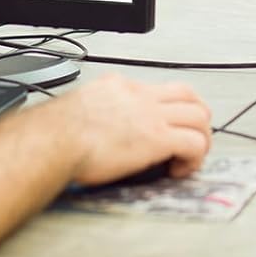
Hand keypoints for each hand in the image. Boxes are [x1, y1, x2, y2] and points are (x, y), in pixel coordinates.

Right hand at [59, 75, 212, 185]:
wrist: (53, 139)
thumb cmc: (55, 132)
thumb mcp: (78, 108)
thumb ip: (93, 113)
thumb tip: (89, 128)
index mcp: (118, 86)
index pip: (156, 88)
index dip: (167, 108)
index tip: (164, 125)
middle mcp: (139, 95)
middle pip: (187, 94)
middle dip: (196, 116)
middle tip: (192, 137)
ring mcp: (151, 115)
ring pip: (199, 115)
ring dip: (202, 137)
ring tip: (192, 156)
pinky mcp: (158, 138)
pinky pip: (194, 143)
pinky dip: (194, 158)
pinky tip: (180, 170)